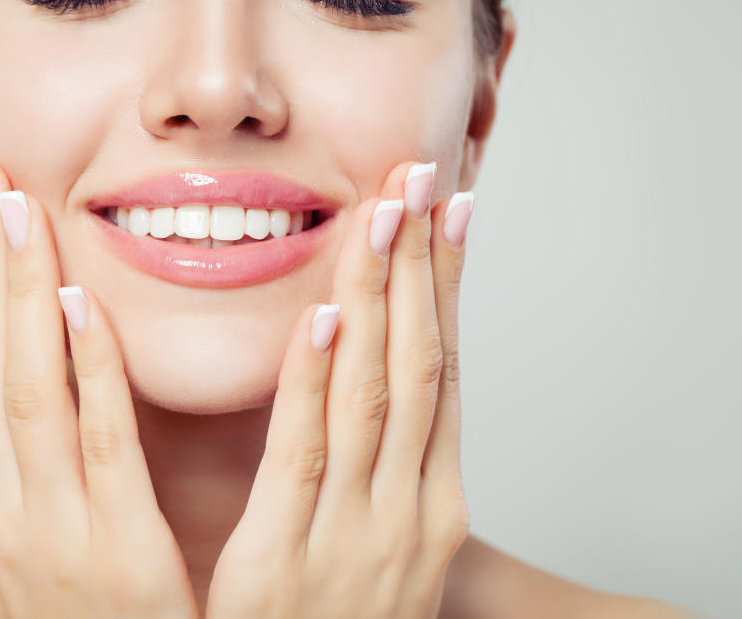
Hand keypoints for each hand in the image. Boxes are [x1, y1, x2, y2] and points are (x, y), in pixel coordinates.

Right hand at [0, 158, 199, 618]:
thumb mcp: (27, 544)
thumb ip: (26, 466)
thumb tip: (38, 372)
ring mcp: (45, 535)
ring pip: (24, 390)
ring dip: (19, 294)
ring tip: (22, 213)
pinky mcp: (115, 553)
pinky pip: (99, 444)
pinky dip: (87, 370)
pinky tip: (80, 305)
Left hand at [207, 161, 473, 618]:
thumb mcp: (381, 555)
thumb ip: (378, 477)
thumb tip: (375, 398)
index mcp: (432, 505)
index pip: (446, 373)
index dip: (449, 287)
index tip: (454, 212)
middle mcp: (408, 510)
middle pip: (421, 366)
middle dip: (422, 266)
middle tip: (422, 178)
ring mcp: (356, 536)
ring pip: (377, 395)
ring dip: (383, 296)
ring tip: (385, 211)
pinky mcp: (288, 563)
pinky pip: (306, 457)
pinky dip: (319, 381)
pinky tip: (328, 315)